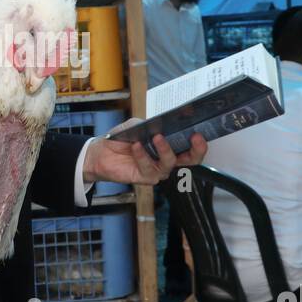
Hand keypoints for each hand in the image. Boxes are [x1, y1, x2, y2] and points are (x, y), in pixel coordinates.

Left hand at [82, 121, 207, 185]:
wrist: (102, 152)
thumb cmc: (123, 139)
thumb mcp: (138, 125)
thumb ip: (151, 125)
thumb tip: (162, 123)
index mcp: (170, 146)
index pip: (191, 147)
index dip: (199, 142)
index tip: (199, 132)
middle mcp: (167, 160)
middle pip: (191, 160)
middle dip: (196, 150)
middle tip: (194, 137)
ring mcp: (157, 170)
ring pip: (169, 163)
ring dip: (165, 149)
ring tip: (157, 137)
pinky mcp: (145, 178)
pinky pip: (148, 167)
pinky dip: (142, 155)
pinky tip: (136, 146)